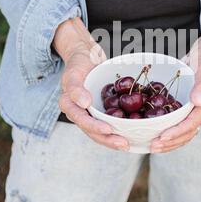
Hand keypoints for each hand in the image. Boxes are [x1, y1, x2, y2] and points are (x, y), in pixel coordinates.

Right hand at [54, 17, 129, 150]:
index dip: (94, 127)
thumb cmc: (78, 64)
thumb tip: (84, 104)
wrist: (85, 57)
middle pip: (92, 131)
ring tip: (128, 144)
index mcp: (69, 106)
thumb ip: (76, 88)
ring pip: (101, 131)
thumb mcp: (74, 72)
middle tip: (123, 143)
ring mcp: (90, 114)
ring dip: (113, 139)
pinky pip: (109, 123)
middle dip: (107, 139)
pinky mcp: (100, 112)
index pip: (81, 120)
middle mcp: (79, 113)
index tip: (108, 129)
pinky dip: (118, 130)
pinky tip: (131, 134)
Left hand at [151, 27, 200, 153]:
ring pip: (183, 133)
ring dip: (169, 142)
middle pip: (187, 133)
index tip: (161, 137)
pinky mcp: (188, 108)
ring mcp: (195, 111)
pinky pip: (179, 125)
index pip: (191, 124)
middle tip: (153, 146)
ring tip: (153, 146)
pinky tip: (157, 135)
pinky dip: (169, 133)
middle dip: (171, 142)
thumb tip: (199, 101)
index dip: (176, 132)